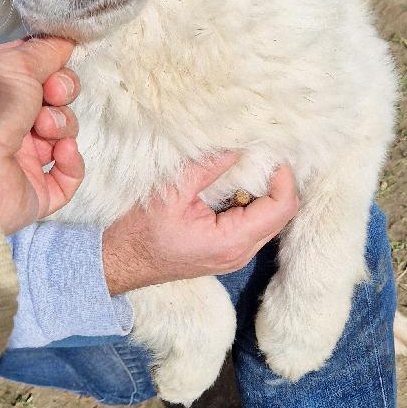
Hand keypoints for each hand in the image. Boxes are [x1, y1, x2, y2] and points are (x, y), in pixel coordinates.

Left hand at [0, 37, 83, 234]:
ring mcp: (19, 159)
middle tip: (51, 96)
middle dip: (61, 94)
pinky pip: (67, 175)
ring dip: (62, 125)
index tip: (54, 67)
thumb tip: (64, 41)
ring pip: (63, 134)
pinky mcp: (34, 192)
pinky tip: (62, 152)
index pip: (33, 73)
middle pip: (54, 101)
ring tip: (44, 129)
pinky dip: (71, 161)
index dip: (52, 67)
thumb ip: (44, 51)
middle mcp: (3, 122)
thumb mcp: (13, 63)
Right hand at [102, 154, 297, 293]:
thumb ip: (208, 168)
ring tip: (249, 164)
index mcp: (232, 241)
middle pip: (281, 215)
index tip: (273, 153)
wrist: (123, 261)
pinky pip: (255, 225)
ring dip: (266, 191)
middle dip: (278, 181)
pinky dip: (253, 202)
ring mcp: (236, 255)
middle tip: (262, 153)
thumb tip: (237, 146)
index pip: (280, 208)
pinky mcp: (228, 251)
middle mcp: (241, 253)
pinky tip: (236, 183)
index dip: (284, 177)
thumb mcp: (173, 192)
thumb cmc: (142, 231)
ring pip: (270, 220)